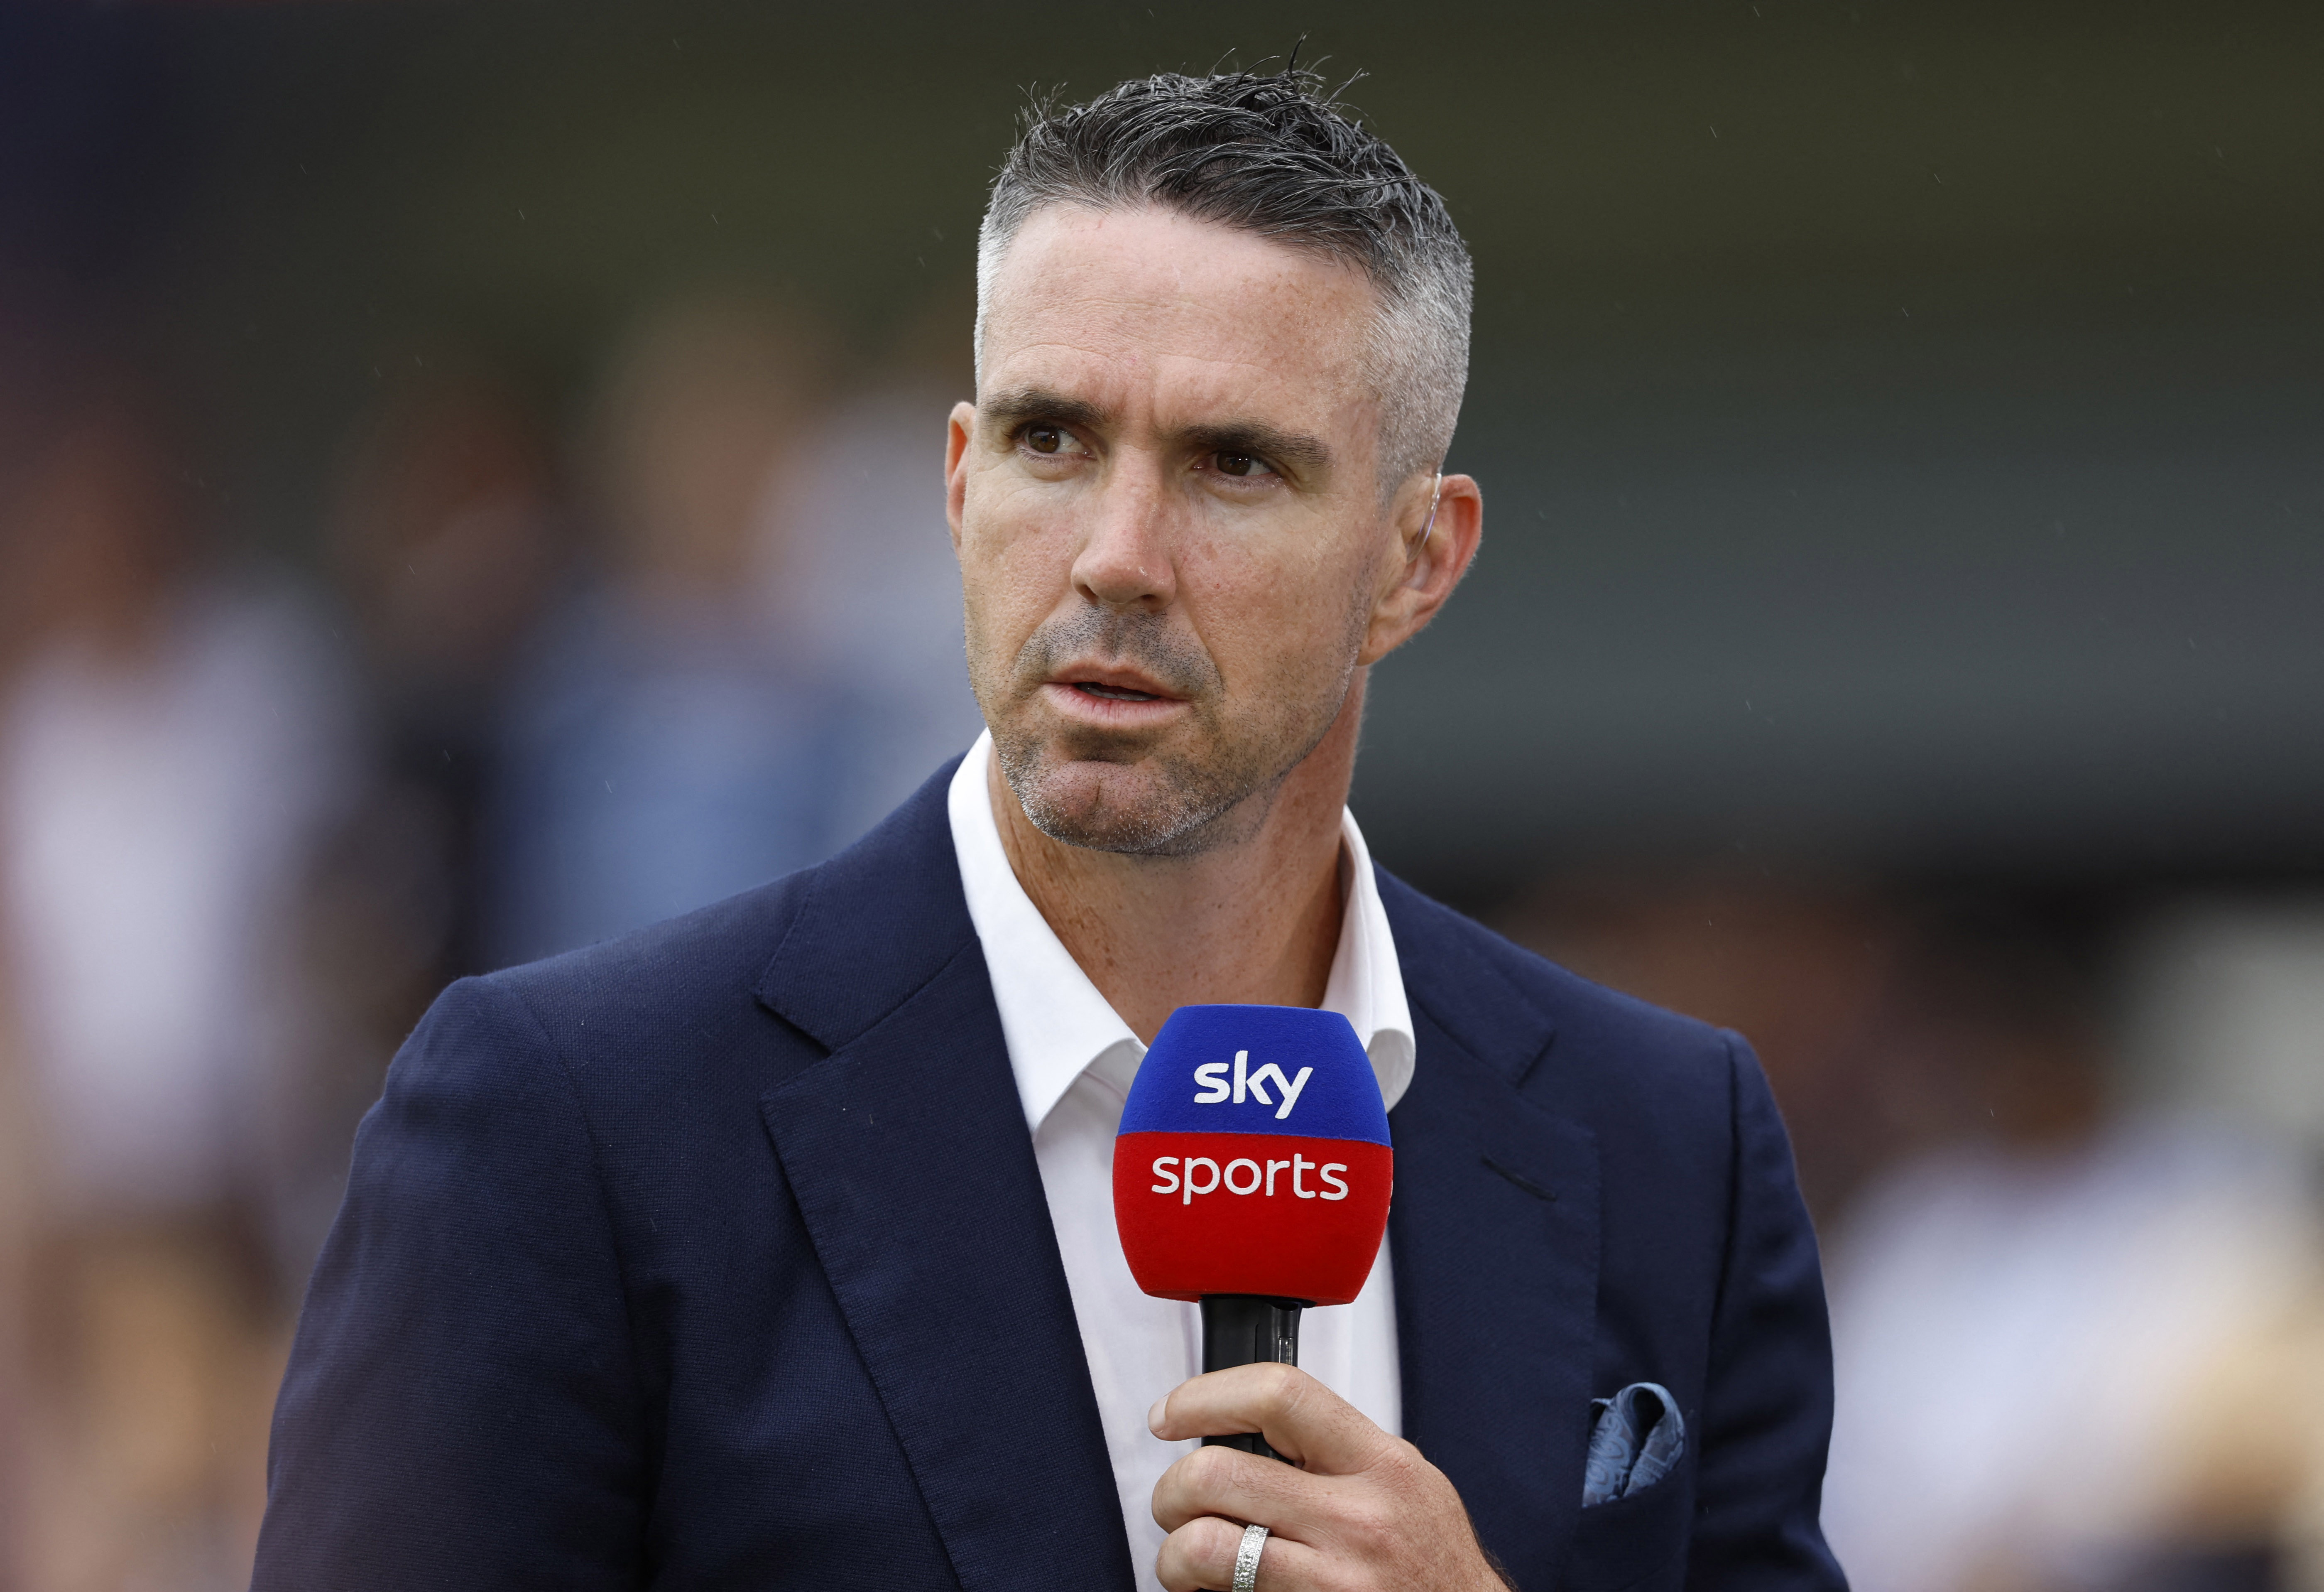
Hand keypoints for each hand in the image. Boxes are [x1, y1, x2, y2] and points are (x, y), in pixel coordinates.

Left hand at [1147, 1363, 1511, 1591]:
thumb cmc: (1432, 1564)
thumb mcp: (1404, 1485)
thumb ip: (1337, 1452)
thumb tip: (1245, 1426)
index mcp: (1381, 1464)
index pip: (1279, 1395)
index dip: (1205, 1396)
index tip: (1171, 1414)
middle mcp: (1359, 1520)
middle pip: (1218, 1474)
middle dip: (1172, 1490)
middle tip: (1175, 1504)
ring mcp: (1334, 1582)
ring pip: (1205, 1549)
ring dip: (1175, 1555)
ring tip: (1187, 1560)